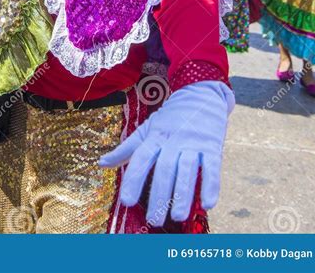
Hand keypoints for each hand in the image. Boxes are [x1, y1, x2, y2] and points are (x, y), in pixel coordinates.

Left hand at [99, 81, 233, 224]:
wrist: (200, 94)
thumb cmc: (170, 118)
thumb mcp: (147, 129)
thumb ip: (126, 148)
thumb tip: (101, 163)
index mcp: (155, 137)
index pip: (142, 158)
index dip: (133, 179)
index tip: (126, 201)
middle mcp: (173, 140)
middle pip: (165, 169)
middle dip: (159, 195)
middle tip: (154, 220)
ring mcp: (194, 143)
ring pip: (187, 169)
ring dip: (183, 193)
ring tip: (178, 216)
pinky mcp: (212, 146)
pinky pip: (212, 167)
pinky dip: (210, 185)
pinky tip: (208, 204)